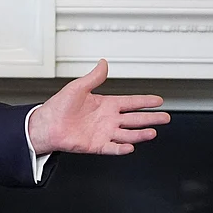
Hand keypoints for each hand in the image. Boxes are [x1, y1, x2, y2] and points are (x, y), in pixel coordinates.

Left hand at [27, 59, 168, 155]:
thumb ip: (93, 77)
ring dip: (140, 134)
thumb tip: (103, 63)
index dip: (145, 101)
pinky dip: (122, 148)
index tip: (158, 101)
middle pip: (135, 119)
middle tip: (165, 117)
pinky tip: (130, 146)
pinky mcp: (97, 145)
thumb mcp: (77, 87)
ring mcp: (104, 133)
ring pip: (128, 134)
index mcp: (106, 104)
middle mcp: (108, 119)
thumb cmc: (58, 107)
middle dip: (151, 118)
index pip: (131, 102)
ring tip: (152, 132)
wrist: (46, 125)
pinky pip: (113, 148)